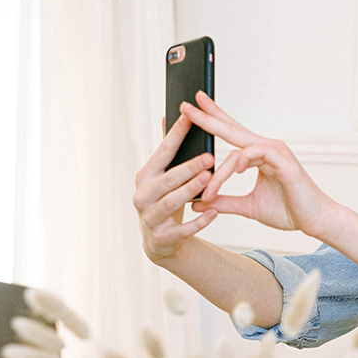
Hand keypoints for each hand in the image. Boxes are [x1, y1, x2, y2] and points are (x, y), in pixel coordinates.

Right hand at [133, 113, 217, 261]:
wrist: (160, 240)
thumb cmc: (166, 200)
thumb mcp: (163, 176)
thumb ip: (167, 150)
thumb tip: (167, 116)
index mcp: (145, 176)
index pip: (162, 152)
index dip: (176, 134)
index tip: (191, 116)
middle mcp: (142, 195)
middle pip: (168, 179)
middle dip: (188, 167)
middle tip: (209, 157)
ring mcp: (150, 217)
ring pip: (172, 202)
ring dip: (191, 190)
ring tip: (210, 179)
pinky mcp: (161, 237)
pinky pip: (183, 229)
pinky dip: (199, 221)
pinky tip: (214, 212)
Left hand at [185, 91, 336, 237]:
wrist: (314, 221)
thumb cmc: (288, 211)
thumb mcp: (247, 207)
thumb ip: (223, 202)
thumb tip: (197, 202)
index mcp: (258, 154)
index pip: (231, 131)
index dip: (213, 117)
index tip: (192, 106)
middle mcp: (266, 147)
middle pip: (232, 128)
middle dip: (208, 117)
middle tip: (186, 105)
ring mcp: (276, 152)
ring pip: (239, 149)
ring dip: (219, 169)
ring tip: (206, 183)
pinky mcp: (284, 161)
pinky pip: (256, 154)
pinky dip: (243, 161)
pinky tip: (234, 168)